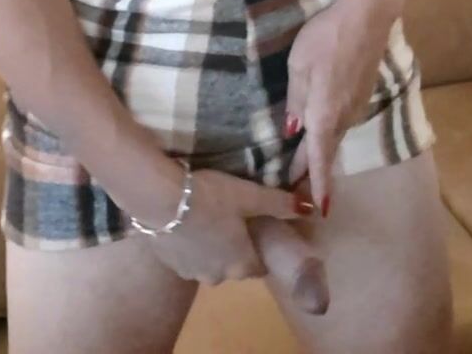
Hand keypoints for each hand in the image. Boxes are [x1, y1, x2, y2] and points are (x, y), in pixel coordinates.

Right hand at [147, 168, 314, 289]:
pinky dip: (191, 243)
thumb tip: (311, 207)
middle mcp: (219, 276)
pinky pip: (188, 256)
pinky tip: (186, 221)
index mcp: (242, 264)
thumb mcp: (249, 195)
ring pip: (210, 262)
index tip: (258, 230)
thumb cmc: (211, 198)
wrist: (160, 199)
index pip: (260, 266)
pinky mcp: (170, 263)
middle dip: (236, 247)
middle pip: (234, 265)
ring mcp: (192, 273)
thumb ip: (280, 203)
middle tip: (232, 218)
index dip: (261, 248)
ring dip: (212, 246)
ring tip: (208, 217)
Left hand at [285, 0, 393, 215]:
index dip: (316, 185)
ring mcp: (357, 104)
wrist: (367, 15)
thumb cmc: (326, 37)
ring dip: (321, 150)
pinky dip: (331, 131)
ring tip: (304, 163)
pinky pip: (344, 119)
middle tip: (296, 191)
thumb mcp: (298, 65)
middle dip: (312, 172)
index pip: (319, 159)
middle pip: (327, 151)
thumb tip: (293, 129)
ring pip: (336, 135)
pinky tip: (321, 127)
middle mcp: (344, 116)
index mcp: (325, 114)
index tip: (318, 210)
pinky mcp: (363, 91)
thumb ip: (296, 100)